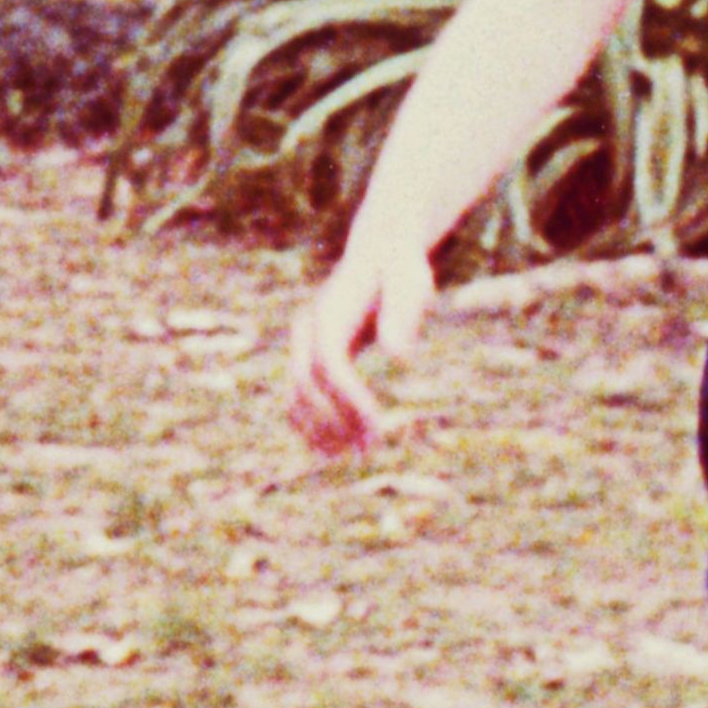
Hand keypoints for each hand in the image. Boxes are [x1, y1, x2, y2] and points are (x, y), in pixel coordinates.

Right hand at [283, 231, 430, 458]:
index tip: (376, 427)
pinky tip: (334, 449)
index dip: (348, 399)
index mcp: (330, 311)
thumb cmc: (401, 269)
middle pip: (307, 384)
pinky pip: (298, 397)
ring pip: (295, 395)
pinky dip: (310, 425)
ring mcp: (304, 343)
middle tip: (369, 450)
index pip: (329, 364)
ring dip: (319, 430)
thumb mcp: (412, 285)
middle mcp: (308, 328)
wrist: (380, 252)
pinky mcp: (310, 356)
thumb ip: (404, 316)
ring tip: (353, 455)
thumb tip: (402, 358)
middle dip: (335, 421)